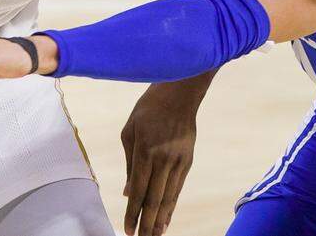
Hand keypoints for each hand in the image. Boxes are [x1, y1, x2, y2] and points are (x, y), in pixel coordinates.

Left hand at [121, 84, 201, 235]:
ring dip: (160, 219)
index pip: (138, 190)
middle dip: (147, 223)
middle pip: (154, 199)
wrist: (179, 93)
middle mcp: (163, 159)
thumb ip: (128, 164)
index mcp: (145, 151)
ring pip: (169, 197)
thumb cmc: (148, 109)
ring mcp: (178, 161)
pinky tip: (166, 218)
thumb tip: (128, 192)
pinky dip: (171, 205)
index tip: (127, 229)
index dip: (132, 213)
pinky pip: (178, 188)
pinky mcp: (188, 161)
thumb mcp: (129, 131)